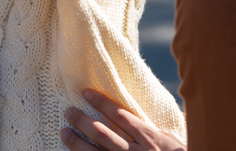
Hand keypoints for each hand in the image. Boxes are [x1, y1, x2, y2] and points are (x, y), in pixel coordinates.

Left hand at [60, 90, 185, 150]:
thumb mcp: (171, 140)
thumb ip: (154, 126)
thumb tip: (146, 103)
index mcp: (151, 138)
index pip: (122, 116)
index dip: (102, 103)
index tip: (86, 93)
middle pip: (105, 134)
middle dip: (83, 122)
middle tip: (68, 111)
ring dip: (78, 142)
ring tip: (64, 131)